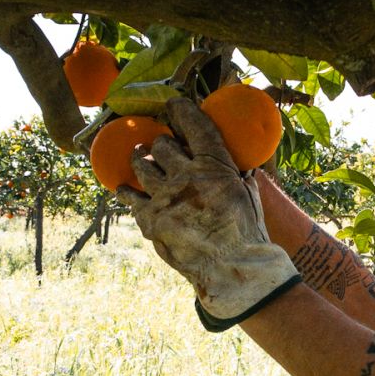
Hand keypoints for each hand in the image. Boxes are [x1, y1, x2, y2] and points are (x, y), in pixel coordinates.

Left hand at [116, 97, 299, 328]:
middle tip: (163, 146)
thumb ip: (237, 176)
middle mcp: (186, 176)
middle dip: (162, 143)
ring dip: (141, 159)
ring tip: (141, 157)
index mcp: (215, 166)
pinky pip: (130, 198)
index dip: (180, 109)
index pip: (194, 125)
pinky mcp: (150, 221)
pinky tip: (125, 188)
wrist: (233, 271)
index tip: (173, 104)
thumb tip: (237, 166)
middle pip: (162, 145)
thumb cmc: (247, 235)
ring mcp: (165, 198)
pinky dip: (128, 191)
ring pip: (141, 165)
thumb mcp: (249, 195)